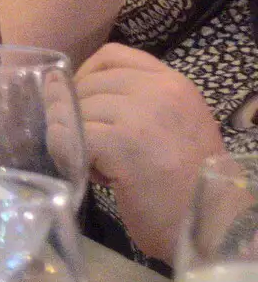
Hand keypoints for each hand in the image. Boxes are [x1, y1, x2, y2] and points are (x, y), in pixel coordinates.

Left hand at [75, 43, 224, 260]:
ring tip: (106, 166)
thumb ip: (136, 102)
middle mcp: (160, 91)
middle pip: (88, 84)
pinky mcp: (122, 142)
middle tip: (102, 150)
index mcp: (174, 83)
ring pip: (76, 110)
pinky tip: (92, 173)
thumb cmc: (189, 182)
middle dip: (82, 116)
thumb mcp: (173, 126)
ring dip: (79, 139)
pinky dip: (68, 153)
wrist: (214, 226)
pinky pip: (70, 135)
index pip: (112, 55)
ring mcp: (142, 114)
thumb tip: (67, 90)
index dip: (87, 76)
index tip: (85, 102)